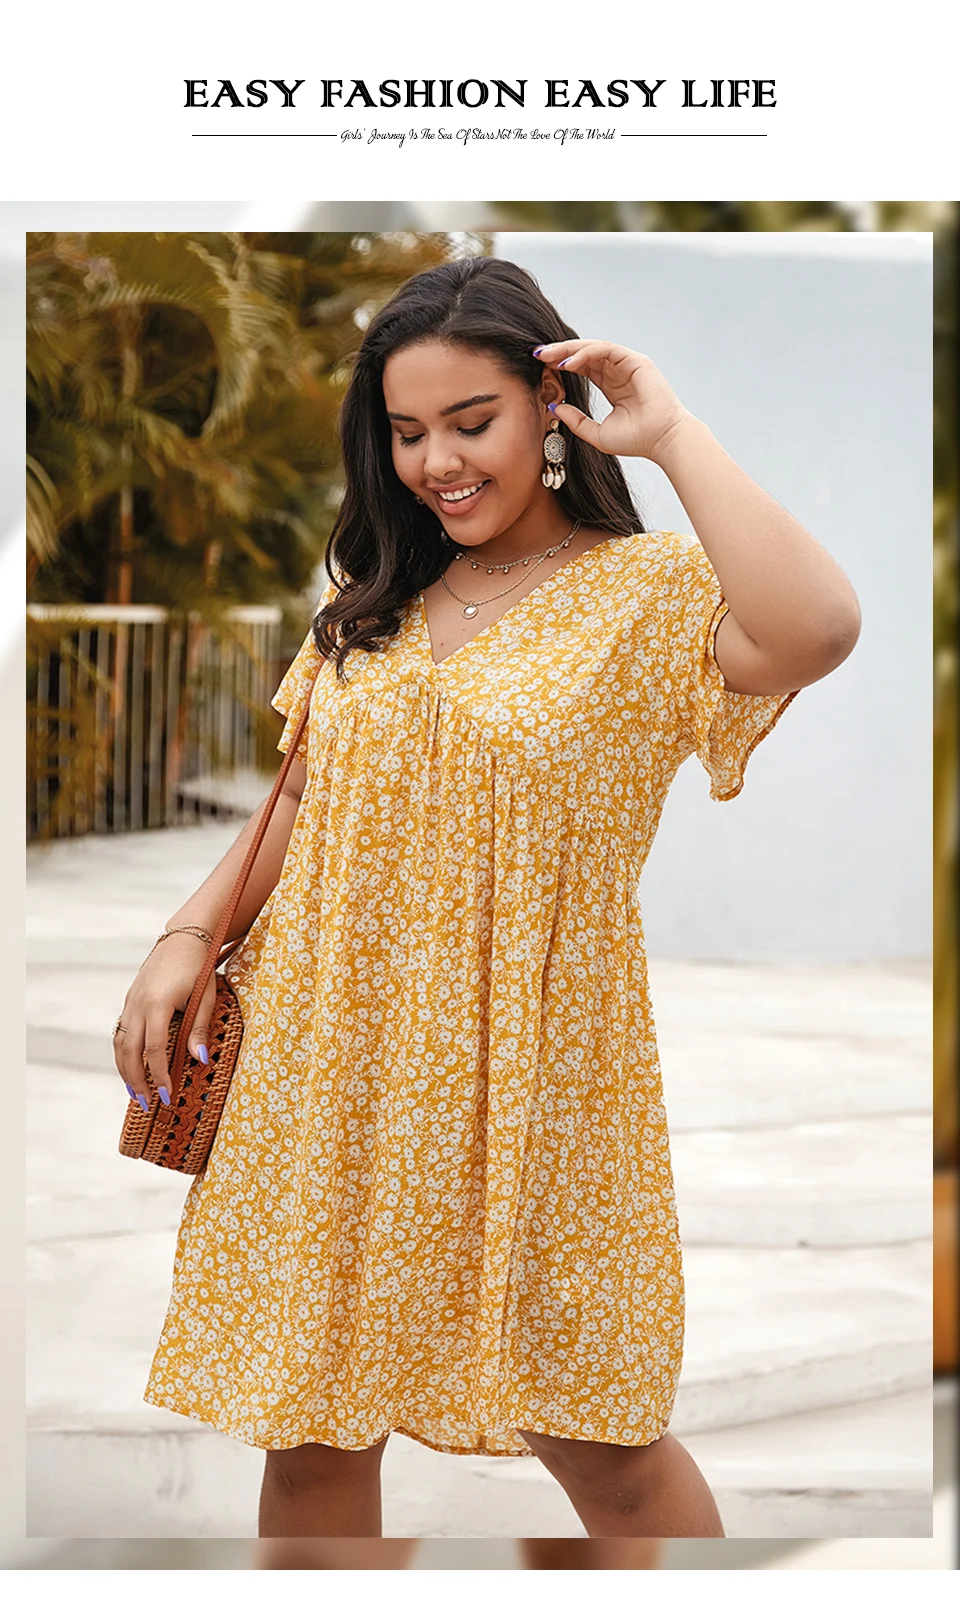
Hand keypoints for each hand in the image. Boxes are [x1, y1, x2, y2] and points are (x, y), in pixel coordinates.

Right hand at [113, 934, 217, 1110]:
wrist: (184, 937)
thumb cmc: (199, 967)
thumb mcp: (205, 997)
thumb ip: (199, 1029)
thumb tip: (199, 1060)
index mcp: (157, 1004)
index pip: (154, 1049)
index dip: (159, 1075)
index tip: (168, 1096)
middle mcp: (138, 1004)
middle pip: (129, 1051)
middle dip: (137, 1081)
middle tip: (148, 1104)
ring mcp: (130, 1002)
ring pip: (119, 1044)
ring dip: (125, 1071)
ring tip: (135, 1093)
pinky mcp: (129, 1000)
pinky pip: (120, 1032)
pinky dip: (122, 1054)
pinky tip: (130, 1068)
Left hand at [534, 339, 692, 462]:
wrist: (662, 441)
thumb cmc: (636, 440)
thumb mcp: (596, 434)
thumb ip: (576, 421)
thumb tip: (553, 406)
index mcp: (610, 385)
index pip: (581, 367)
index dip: (560, 365)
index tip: (538, 366)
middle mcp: (618, 371)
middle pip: (584, 354)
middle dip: (560, 352)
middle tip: (537, 354)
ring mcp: (628, 364)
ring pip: (593, 348)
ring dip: (569, 349)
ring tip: (548, 356)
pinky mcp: (636, 361)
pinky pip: (606, 349)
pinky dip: (586, 353)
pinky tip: (569, 363)